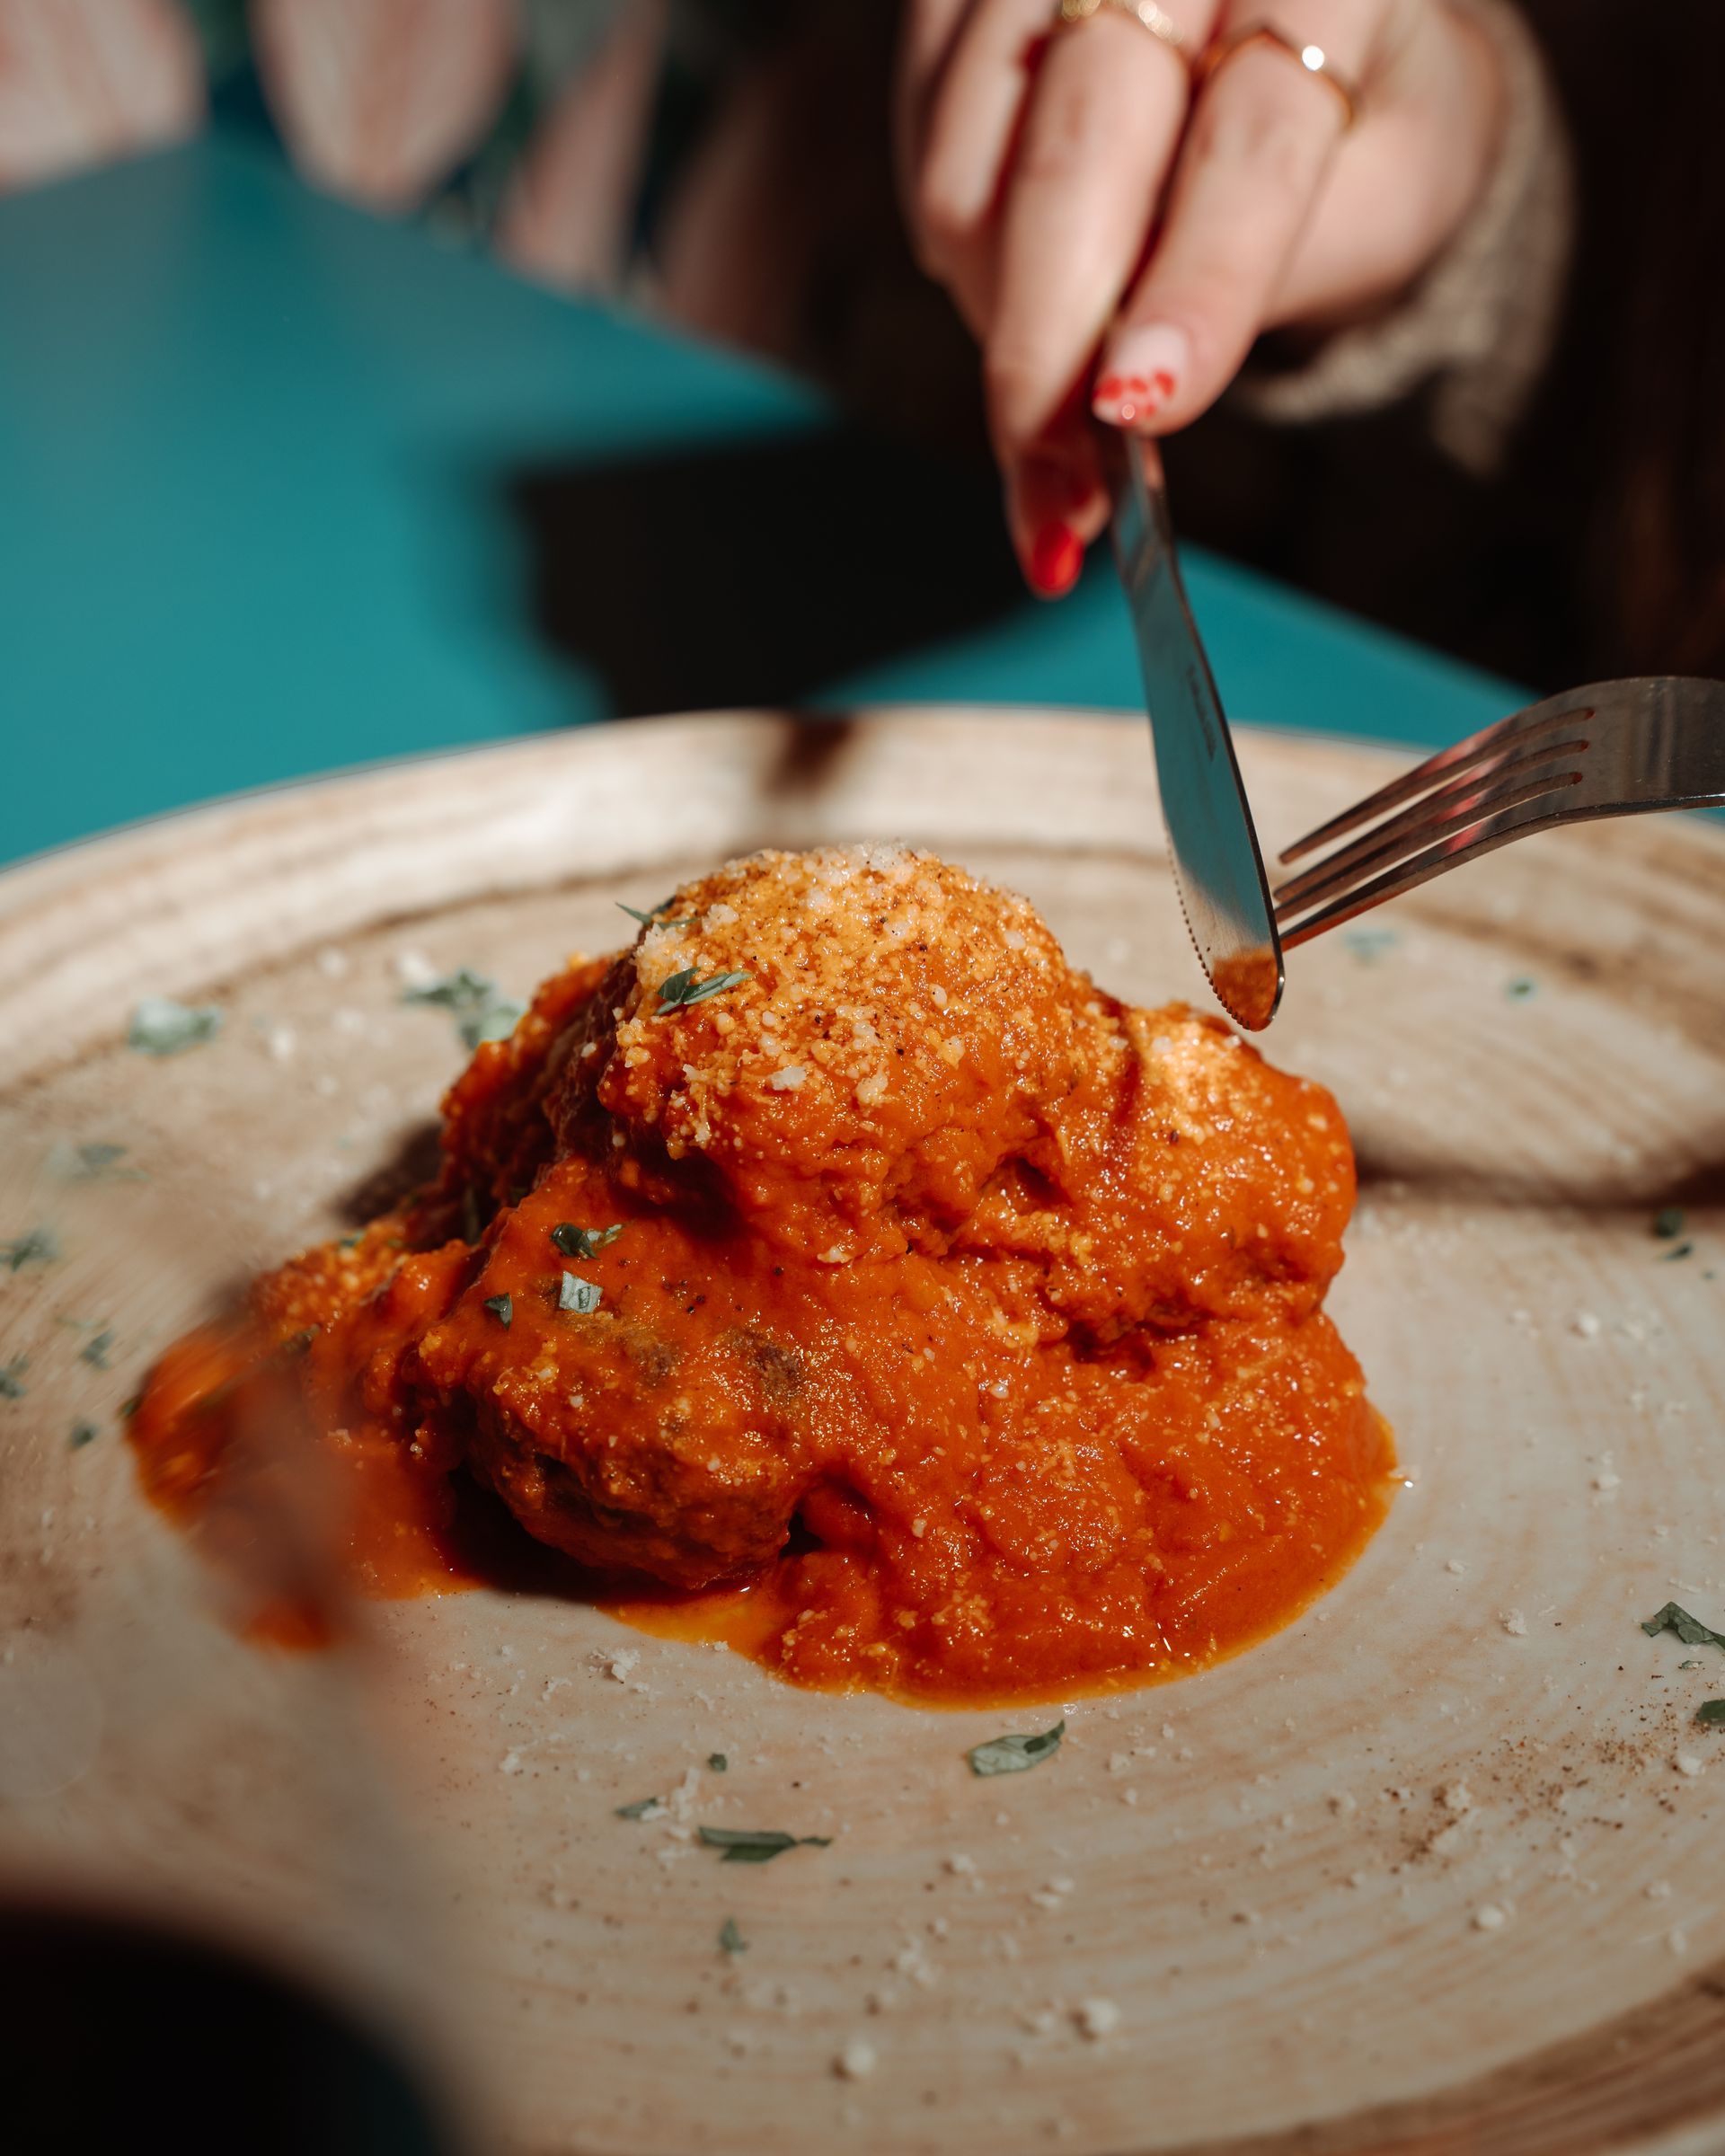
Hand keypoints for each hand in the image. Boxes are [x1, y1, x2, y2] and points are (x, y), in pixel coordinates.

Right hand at [896, 0, 1504, 594]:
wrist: (1314, 21)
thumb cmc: (1363, 120)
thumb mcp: (1386, 196)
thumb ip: (1269, 277)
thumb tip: (1117, 402)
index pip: (1252, 138)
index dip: (1196, 280)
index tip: (1138, 408)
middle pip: (1081, 148)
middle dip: (1053, 345)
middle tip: (1062, 486)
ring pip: (969, 173)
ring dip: (1003, 327)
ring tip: (1070, 394)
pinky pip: (922, 164)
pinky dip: (965, 268)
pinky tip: (1034, 296)